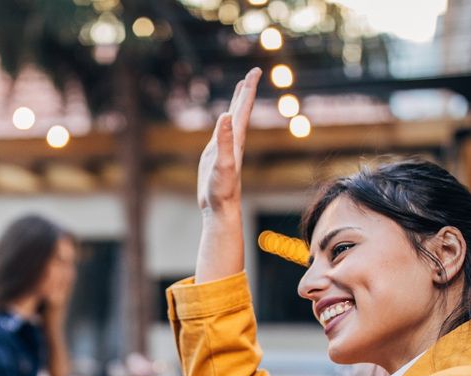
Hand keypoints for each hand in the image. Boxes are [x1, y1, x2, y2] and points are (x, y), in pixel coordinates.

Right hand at [197, 68, 260, 215]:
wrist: (220, 209)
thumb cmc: (222, 189)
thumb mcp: (222, 163)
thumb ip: (224, 141)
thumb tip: (226, 116)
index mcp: (236, 139)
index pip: (243, 109)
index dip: (248, 89)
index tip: (254, 71)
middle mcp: (233, 141)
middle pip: (241, 110)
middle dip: (245, 91)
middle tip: (252, 72)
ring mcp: (225, 148)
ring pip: (233, 120)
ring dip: (237, 103)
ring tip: (240, 89)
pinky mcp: (216, 155)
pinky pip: (222, 132)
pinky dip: (224, 121)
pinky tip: (224, 120)